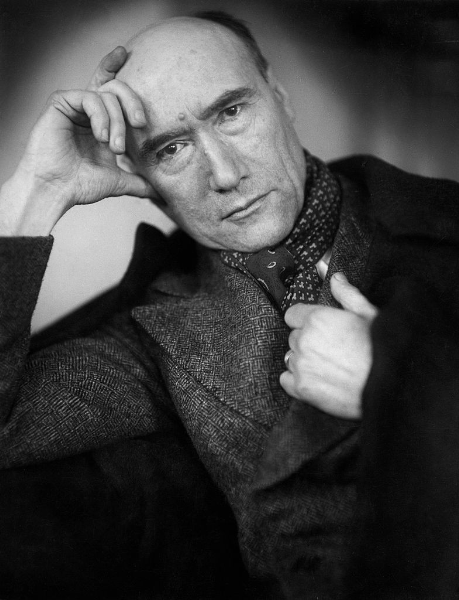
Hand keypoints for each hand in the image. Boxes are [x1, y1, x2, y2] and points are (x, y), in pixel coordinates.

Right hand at [0, 47, 152, 234]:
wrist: (57, 191)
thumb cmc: (81, 185)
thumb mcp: (119, 182)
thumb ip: (139, 182)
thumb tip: (161, 194)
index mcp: (100, 121)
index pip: (110, 88)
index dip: (115, 67)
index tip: (126, 53)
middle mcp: (87, 109)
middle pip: (116, 87)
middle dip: (133, 103)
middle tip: (140, 124)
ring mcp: (74, 105)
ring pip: (106, 95)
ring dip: (117, 122)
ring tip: (114, 148)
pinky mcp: (60, 103)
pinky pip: (89, 97)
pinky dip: (101, 117)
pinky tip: (101, 137)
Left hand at [280, 272, 377, 418]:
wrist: (388, 387)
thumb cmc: (382, 350)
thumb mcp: (369, 314)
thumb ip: (347, 294)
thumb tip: (336, 277)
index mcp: (317, 318)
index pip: (292, 314)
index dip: (305, 320)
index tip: (318, 328)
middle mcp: (304, 340)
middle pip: (293, 337)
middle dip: (308, 341)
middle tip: (331, 349)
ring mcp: (301, 364)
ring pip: (291, 357)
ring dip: (303, 361)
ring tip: (328, 366)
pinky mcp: (301, 388)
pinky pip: (286, 379)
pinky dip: (296, 380)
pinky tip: (318, 381)